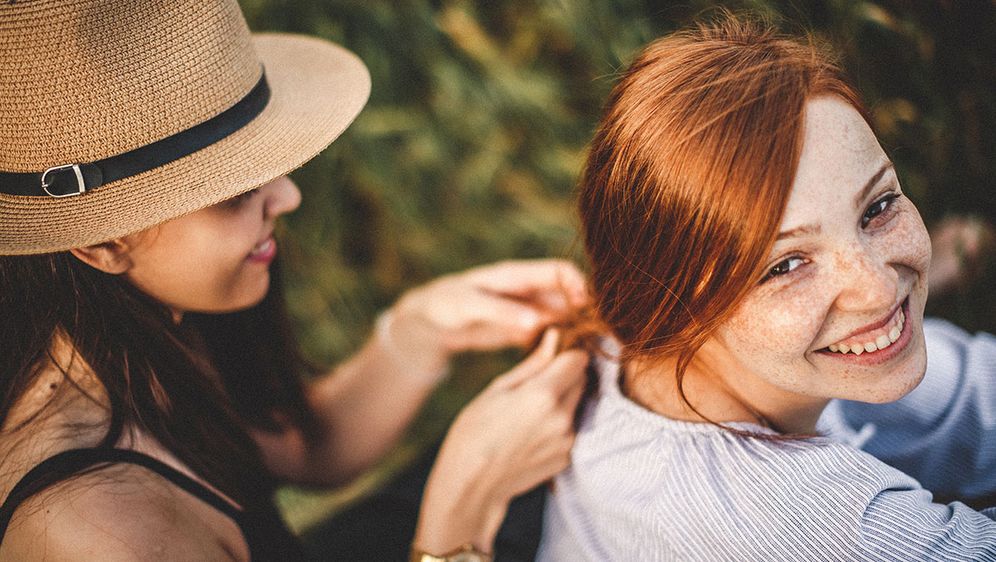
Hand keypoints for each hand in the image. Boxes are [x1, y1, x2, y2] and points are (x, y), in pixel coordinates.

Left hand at [380, 259, 587, 379]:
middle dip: (584, 312)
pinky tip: (561, 361)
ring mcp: (527, 310)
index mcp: (517, 276)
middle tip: (595, 338)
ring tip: (583, 353)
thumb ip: (503, 312)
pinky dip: (559, 344)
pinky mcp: (523, 329)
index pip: (561, 271)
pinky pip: (549, 334)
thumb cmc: (445, 304)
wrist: (429, 321)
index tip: (588, 311)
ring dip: (575, 330)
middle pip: (569, 295)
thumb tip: (538, 321)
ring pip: (563, 316)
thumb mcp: (469, 306)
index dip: (579, 286)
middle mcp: (527, 290)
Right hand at [413, 329, 588, 553]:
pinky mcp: (567, 458)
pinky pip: (570, 429)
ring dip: (562, 401)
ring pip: (576, 405)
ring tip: (528, 413)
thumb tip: (555, 337)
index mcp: (543, 394)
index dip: (567, 353)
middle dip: (565, 375)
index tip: (554, 355)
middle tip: (536, 384)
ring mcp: (567, 440)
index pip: (578, 360)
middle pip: (582, 381)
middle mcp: (562, 417)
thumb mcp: (497, 389)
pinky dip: (558, 425)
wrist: (471, 484)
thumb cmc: (474, 431)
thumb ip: (533, 363)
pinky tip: (530, 433)